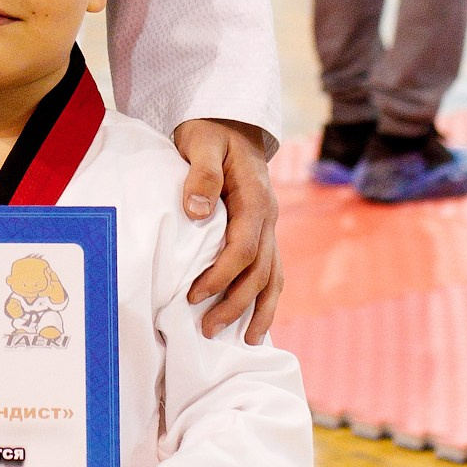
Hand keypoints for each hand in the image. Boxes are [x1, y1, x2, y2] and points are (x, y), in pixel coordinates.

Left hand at [173, 120, 281, 342]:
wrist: (229, 124)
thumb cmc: (211, 134)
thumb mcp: (201, 144)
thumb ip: (200, 176)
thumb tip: (196, 212)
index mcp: (256, 199)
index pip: (243, 249)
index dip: (220, 276)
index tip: (193, 296)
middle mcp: (269, 217)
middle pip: (260, 270)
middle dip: (236, 304)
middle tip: (208, 330)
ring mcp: (270, 227)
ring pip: (273, 276)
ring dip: (259, 310)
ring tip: (246, 342)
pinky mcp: (263, 232)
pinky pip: (272, 270)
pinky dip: (267, 298)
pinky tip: (257, 322)